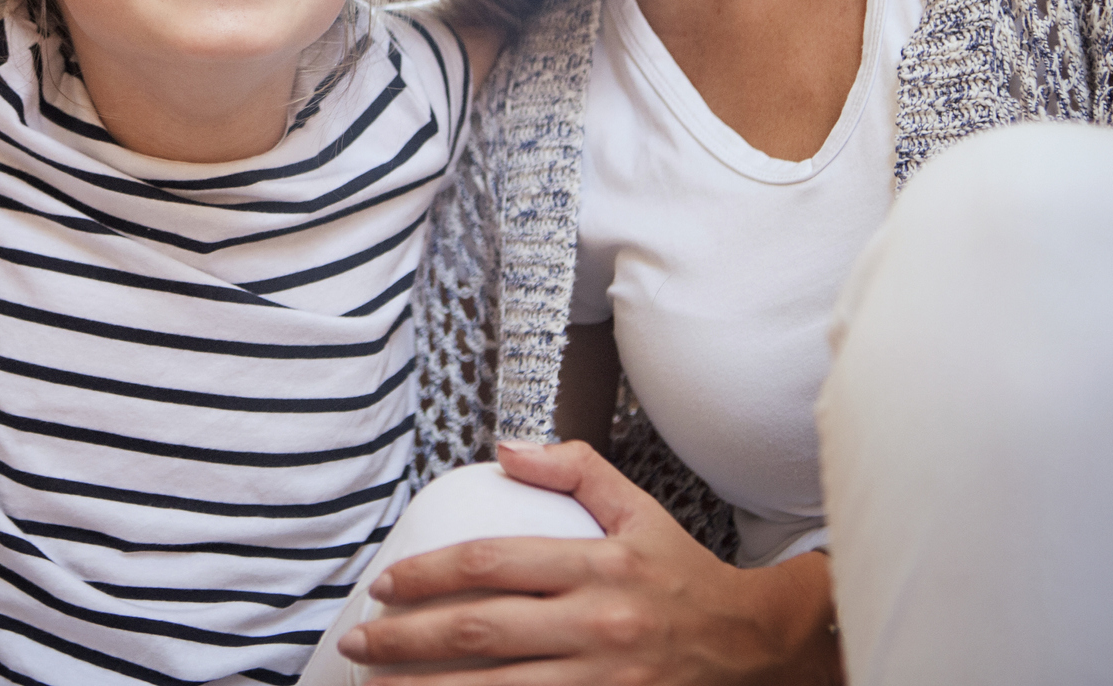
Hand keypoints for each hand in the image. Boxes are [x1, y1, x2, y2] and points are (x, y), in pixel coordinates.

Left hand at [337, 441, 838, 684]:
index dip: (428, 575)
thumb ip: (573, 470)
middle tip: (359, 642)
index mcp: (598, 565)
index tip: (386, 585)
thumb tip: (505, 450)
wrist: (752, 645)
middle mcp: (597, 625)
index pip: (491, 564)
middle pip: (479, 631)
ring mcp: (604, 682)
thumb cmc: (682, 574)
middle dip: (406, 639)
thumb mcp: (637, 508)